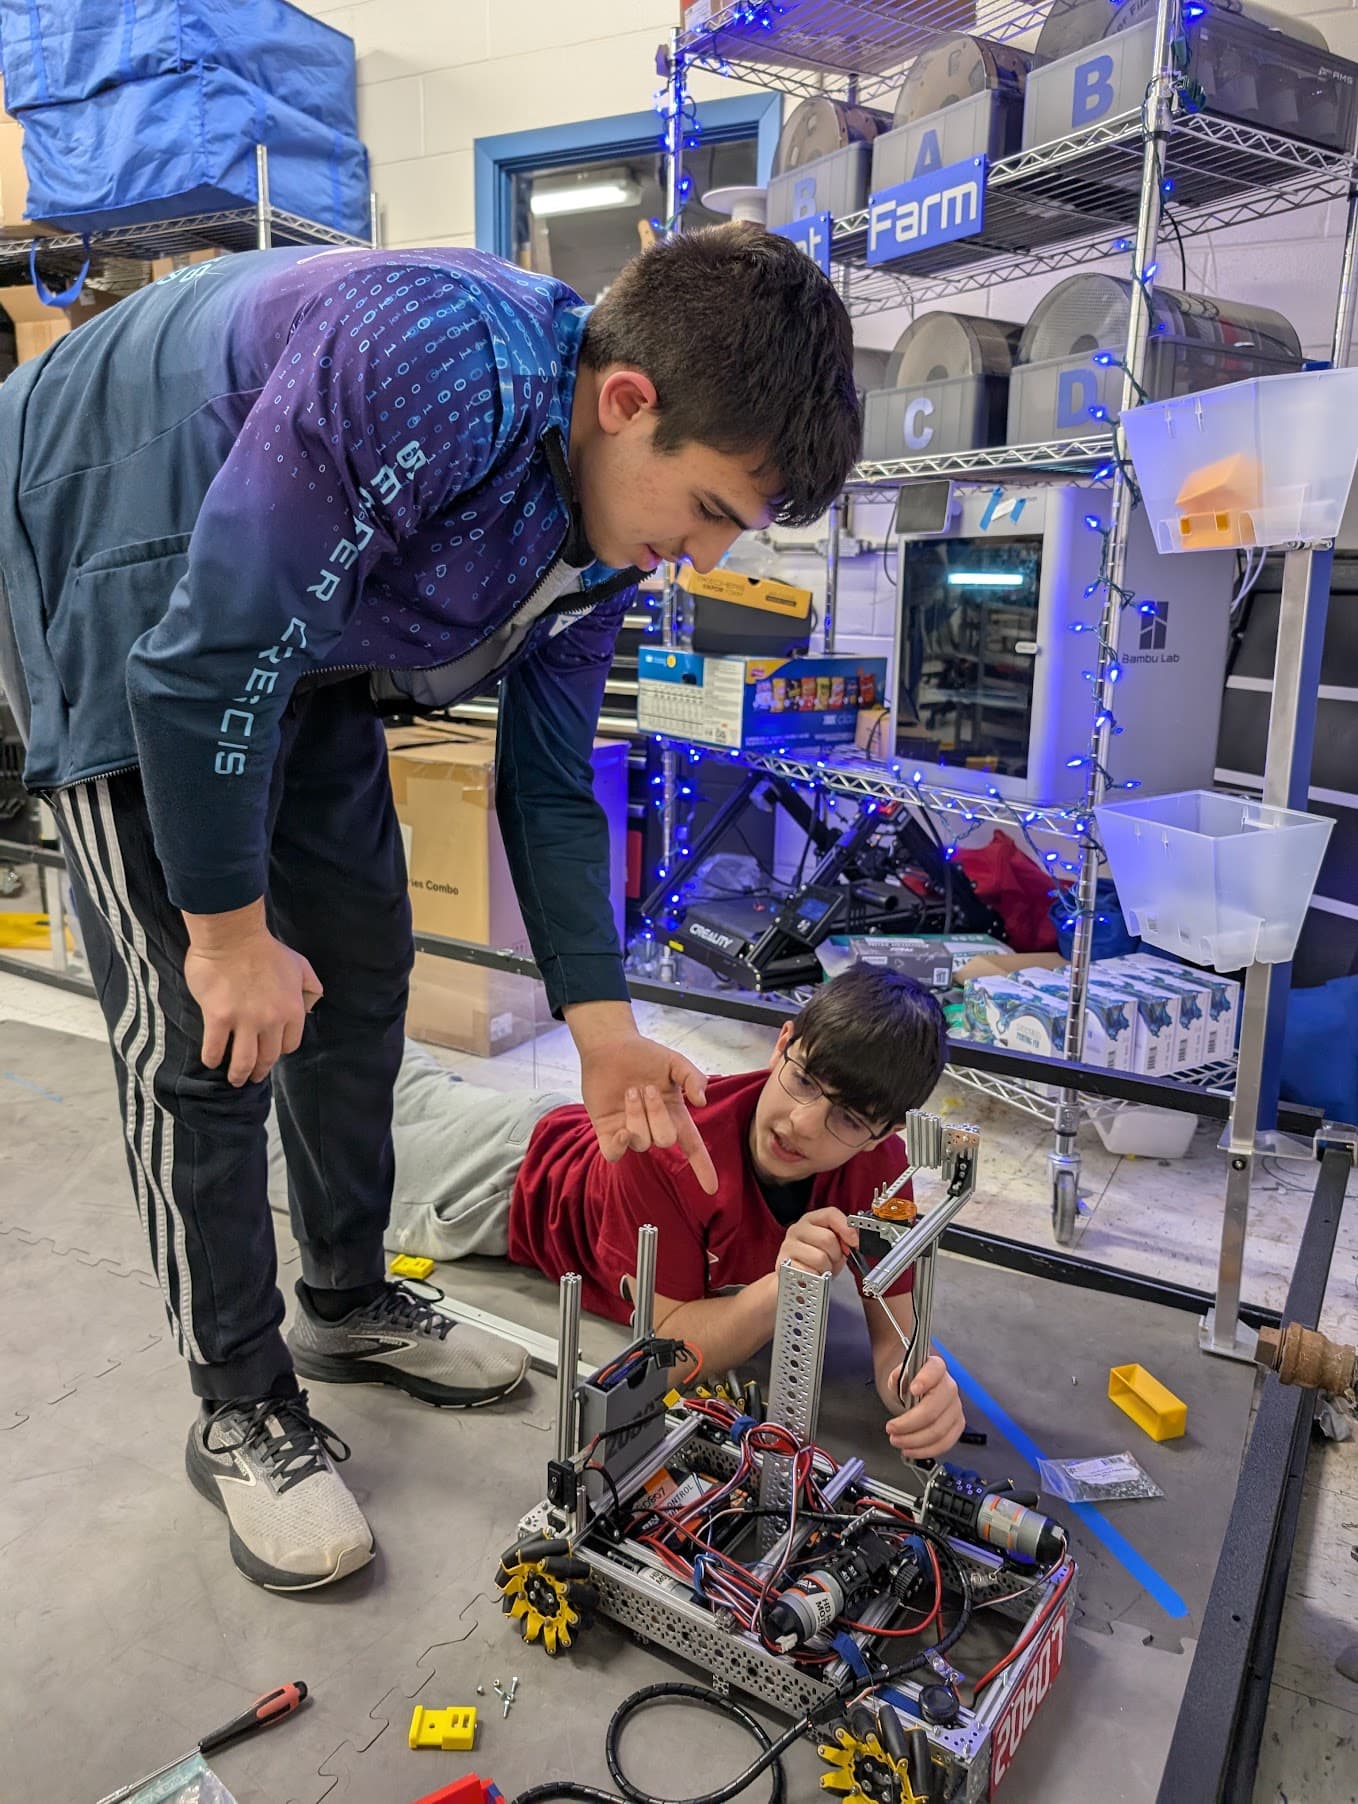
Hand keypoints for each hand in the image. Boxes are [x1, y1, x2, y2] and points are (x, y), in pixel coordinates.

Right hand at [183, 902, 322, 1086]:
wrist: (234, 935)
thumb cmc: (266, 948)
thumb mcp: (300, 965)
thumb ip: (309, 986)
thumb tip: (312, 1004)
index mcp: (292, 1010)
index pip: (290, 1044)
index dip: (280, 1049)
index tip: (271, 1051)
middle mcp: (271, 1021)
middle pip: (268, 1057)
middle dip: (260, 1071)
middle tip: (253, 1077)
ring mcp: (244, 1021)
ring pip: (243, 1060)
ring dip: (238, 1074)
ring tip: (234, 1079)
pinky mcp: (218, 1018)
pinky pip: (214, 1048)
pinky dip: (212, 1058)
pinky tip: (211, 1061)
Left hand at [570, 1005, 714, 1193]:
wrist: (610, 1046)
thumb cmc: (645, 1055)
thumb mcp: (676, 1062)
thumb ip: (694, 1078)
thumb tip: (702, 1102)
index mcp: (674, 1114)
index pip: (692, 1147)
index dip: (702, 1167)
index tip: (712, 1189)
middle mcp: (653, 1127)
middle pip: (665, 1141)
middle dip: (657, 1114)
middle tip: (648, 1089)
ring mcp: (630, 1131)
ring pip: (641, 1142)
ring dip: (636, 1115)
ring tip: (629, 1092)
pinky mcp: (606, 1132)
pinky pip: (614, 1154)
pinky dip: (619, 1147)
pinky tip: (621, 1131)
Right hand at [777, 1207, 856, 1279]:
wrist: (796, 1278)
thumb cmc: (817, 1259)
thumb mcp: (834, 1245)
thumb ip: (845, 1237)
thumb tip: (856, 1239)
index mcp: (811, 1220)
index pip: (830, 1214)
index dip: (847, 1228)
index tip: (855, 1242)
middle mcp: (797, 1229)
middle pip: (827, 1238)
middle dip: (836, 1254)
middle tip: (833, 1260)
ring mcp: (788, 1246)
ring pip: (820, 1258)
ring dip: (827, 1268)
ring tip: (822, 1269)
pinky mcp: (784, 1265)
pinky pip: (810, 1273)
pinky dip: (816, 1278)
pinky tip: (813, 1275)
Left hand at [883, 1354, 964, 1461]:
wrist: (916, 1387)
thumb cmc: (908, 1381)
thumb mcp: (899, 1374)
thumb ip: (897, 1376)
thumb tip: (896, 1380)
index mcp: (935, 1368)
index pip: (935, 1369)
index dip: (925, 1380)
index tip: (913, 1389)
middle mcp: (949, 1387)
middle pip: (933, 1409)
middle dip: (909, 1424)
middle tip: (891, 1429)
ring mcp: (955, 1407)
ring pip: (939, 1430)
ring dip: (915, 1441)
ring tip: (896, 1441)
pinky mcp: (957, 1425)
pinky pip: (945, 1442)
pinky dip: (926, 1450)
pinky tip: (911, 1450)